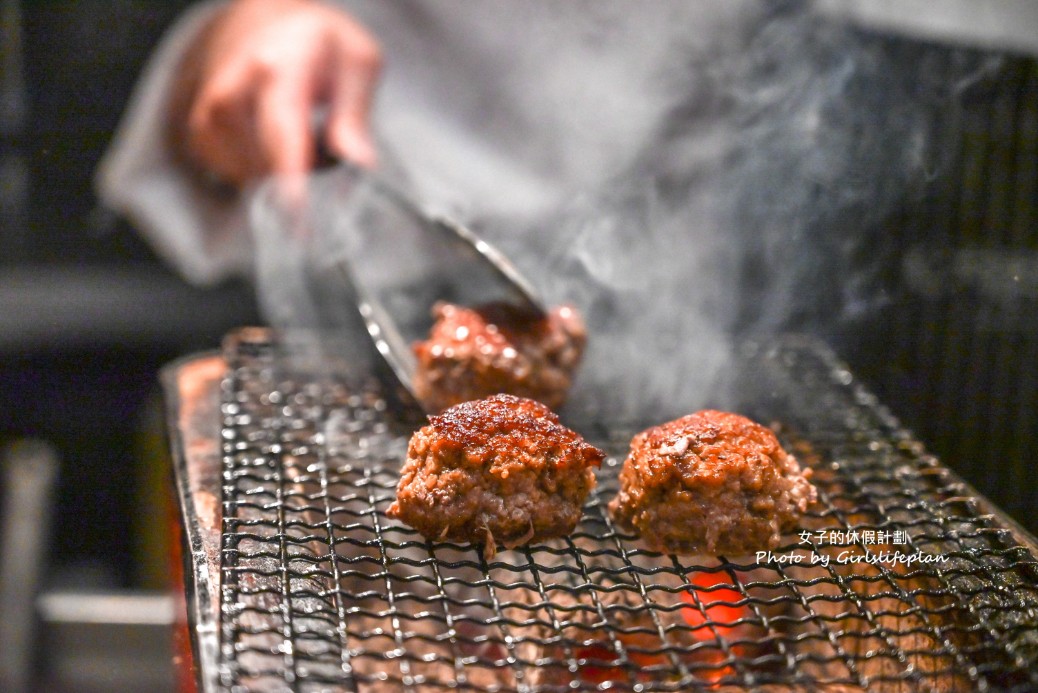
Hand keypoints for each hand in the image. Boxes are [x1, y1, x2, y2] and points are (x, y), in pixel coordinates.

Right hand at [170, 0, 381, 188]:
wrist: (265, 21)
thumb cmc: (318, 42)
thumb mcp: (357, 62)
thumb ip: (355, 116)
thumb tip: (360, 166)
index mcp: (278, 68)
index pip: (283, 131)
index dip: (290, 176)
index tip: (298, 214)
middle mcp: (232, 91)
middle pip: (268, 166)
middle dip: (308, 174)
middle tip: (330, 140)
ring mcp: (209, 115)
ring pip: (255, 178)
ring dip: (286, 172)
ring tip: (302, 131)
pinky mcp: (201, 135)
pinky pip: (240, 178)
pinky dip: (265, 171)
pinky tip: (275, 140)